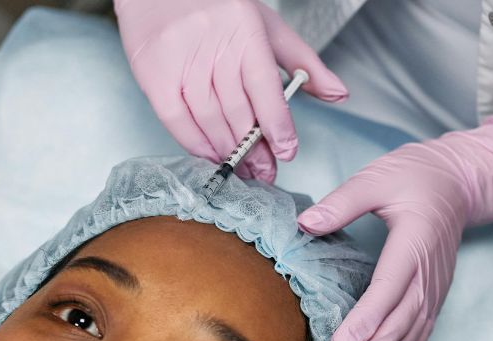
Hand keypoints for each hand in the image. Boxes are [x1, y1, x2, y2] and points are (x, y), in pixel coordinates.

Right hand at [115, 0, 347, 182]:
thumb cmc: (216, 7)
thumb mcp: (267, 26)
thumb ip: (304, 62)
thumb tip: (338, 94)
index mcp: (245, 30)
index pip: (265, 88)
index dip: (277, 125)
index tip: (286, 151)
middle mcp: (212, 45)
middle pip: (237, 110)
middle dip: (253, 148)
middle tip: (264, 171)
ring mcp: (181, 60)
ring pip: (209, 119)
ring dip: (226, 151)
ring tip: (240, 167)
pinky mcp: (153, 74)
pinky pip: (176, 120)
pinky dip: (194, 143)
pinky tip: (209, 153)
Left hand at [297, 115, 492, 340]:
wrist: (460, 181)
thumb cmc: (415, 176)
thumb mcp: (377, 178)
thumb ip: (343, 202)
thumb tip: (306, 223)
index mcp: (414, 245)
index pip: (387, 291)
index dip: (363, 323)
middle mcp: (428, 274)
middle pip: (397, 324)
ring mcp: (434, 289)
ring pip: (407, 336)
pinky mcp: (433, 296)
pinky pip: (418, 335)